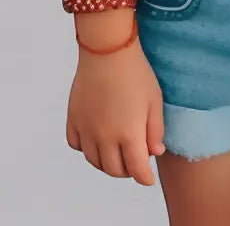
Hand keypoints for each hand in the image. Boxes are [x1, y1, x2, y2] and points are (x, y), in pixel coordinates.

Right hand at [66, 19, 165, 184]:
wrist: (107, 50)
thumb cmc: (136, 73)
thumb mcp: (155, 101)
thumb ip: (155, 130)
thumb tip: (154, 152)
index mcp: (128, 133)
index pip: (136, 170)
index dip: (144, 178)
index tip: (148, 179)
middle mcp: (104, 136)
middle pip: (113, 169)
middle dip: (127, 171)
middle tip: (135, 162)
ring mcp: (86, 128)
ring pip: (94, 161)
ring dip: (106, 163)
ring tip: (117, 154)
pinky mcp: (73, 118)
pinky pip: (76, 145)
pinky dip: (86, 149)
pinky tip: (96, 140)